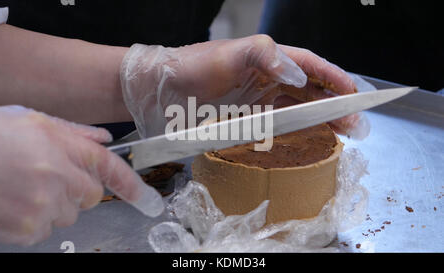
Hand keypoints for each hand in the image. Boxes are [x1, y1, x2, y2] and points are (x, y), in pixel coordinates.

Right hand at [0, 106, 163, 245]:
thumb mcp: (32, 121)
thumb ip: (74, 133)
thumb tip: (103, 139)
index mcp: (63, 147)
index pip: (110, 169)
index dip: (132, 185)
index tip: (146, 199)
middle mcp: (58, 178)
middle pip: (91, 197)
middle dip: (77, 190)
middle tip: (49, 177)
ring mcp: (43, 206)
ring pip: (68, 215)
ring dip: (53, 205)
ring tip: (23, 187)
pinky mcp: (26, 229)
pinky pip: (44, 230)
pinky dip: (34, 220)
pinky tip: (14, 201)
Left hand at [120, 34, 368, 138]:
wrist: (165, 89)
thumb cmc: (196, 65)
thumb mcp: (233, 53)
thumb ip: (266, 56)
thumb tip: (298, 76)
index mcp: (270, 57)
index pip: (312, 67)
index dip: (335, 79)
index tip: (355, 94)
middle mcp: (270, 77)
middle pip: (311, 91)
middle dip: (336, 105)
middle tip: (357, 123)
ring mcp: (260, 99)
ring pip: (299, 109)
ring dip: (322, 120)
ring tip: (344, 133)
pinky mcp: (249, 117)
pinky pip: (280, 124)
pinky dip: (298, 131)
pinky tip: (312, 138)